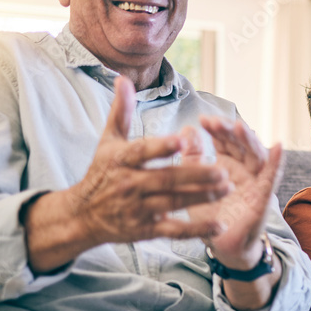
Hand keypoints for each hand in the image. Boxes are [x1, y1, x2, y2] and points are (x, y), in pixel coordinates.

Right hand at [66, 76, 231, 245]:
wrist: (82, 215)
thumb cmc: (102, 172)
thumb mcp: (107, 141)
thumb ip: (120, 111)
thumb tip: (123, 78)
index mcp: (120, 160)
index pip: (142, 152)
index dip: (161, 146)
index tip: (182, 139)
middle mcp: (129, 185)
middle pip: (165, 179)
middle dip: (195, 175)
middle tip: (223, 170)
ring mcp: (138, 209)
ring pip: (174, 203)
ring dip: (202, 197)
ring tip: (227, 188)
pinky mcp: (146, 230)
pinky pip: (174, 231)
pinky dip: (197, 230)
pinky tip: (219, 227)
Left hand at [183, 115, 283, 270]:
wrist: (221, 246)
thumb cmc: (209, 214)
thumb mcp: (194, 183)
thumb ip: (192, 157)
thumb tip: (187, 129)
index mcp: (227, 164)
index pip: (225, 140)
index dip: (217, 129)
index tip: (203, 121)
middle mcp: (244, 169)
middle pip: (241, 144)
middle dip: (230, 131)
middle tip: (216, 123)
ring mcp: (255, 182)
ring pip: (257, 156)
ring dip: (250, 141)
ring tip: (241, 128)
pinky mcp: (263, 198)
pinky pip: (271, 178)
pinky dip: (276, 163)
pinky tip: (278, 147)